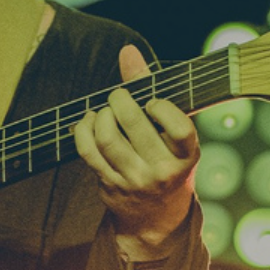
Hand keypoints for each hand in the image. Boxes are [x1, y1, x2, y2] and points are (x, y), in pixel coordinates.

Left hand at [73, 44, 199, 257]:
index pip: (180, 128)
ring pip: (107, 138)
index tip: (153, 102)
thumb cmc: (167, 161)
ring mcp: (134, 181)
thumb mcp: (173, 135)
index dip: (163, 108)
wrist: (157, 219)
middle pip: (134, 125)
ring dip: (101, 115)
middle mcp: (162, 172)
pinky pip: (87, 152)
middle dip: (120, 100)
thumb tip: (128, 50)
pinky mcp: (110, 185)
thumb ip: (152, 90)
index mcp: (187, 157)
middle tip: (119, 96)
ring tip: (105, 110)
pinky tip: (88, 121)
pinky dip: (82, 129)